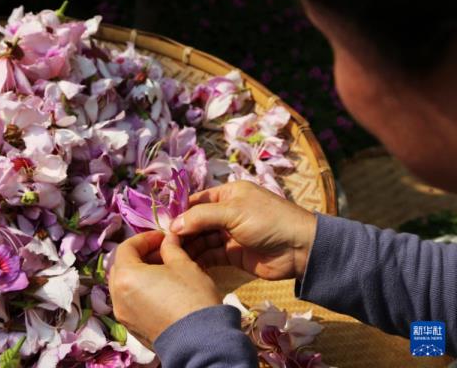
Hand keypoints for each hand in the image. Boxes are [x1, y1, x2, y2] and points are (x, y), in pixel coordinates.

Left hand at [109, 231, 220, 342]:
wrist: (200, 340)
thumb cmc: (191, 297)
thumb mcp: (184, 264)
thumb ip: (171, 248)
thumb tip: (168, 240)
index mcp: (126, 276)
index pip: (127, 248)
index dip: (145, 238)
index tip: (162, 238)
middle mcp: (117, 296)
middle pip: (122, 267)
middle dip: (140, 256)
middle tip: (162, 252)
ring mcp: (123, 315)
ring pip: (125, 286)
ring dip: (140, 274)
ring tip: (163, 272)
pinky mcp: (132, 329)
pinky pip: (131, 303)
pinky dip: (141, 292)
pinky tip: (162, 291)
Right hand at [169, 181, 316, 280]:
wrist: (301, 249)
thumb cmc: (268, 221)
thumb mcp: (233, 212)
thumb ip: (201, 217)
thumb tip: (173, 226)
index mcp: (228, 195)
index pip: (196, 201)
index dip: (179, 212)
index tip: (160, 226)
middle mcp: (226, 212)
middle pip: (196, 222)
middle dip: (180, 232)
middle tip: (161, 246)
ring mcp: (230, 234)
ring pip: (202, 240)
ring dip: (188, 248)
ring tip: (170, 258)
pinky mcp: (233, 254)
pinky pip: (211, 256)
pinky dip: (199, 260)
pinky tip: (185, 266)